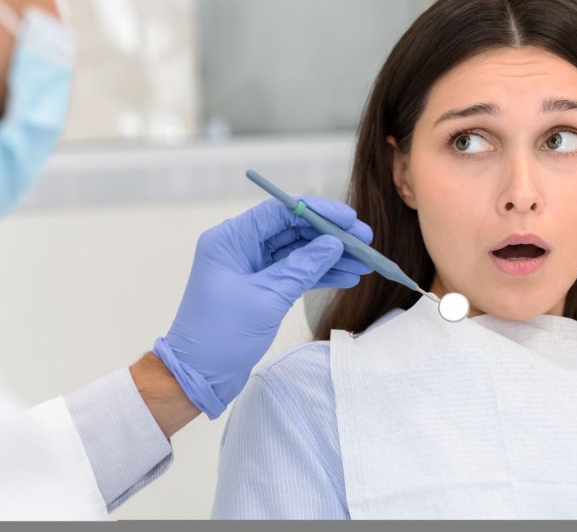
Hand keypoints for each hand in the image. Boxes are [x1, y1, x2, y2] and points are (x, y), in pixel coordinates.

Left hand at [153, 197, 371, 417]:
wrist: (198, 376)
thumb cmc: (220, 336)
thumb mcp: (266, 299)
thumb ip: (302, 268)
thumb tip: (334, 244)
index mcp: (230, 240)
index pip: (280, 212)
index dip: (319, 212)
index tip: (351, 220)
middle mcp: (240, 247)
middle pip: (293, 229)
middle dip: (331, 236)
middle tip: (365, 242)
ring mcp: (251, 267)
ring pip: (299, 251)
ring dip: (331, 257)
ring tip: (364, 264)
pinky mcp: (262, 286)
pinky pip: (296, 271)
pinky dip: (320, 274)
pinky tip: (347, 277)